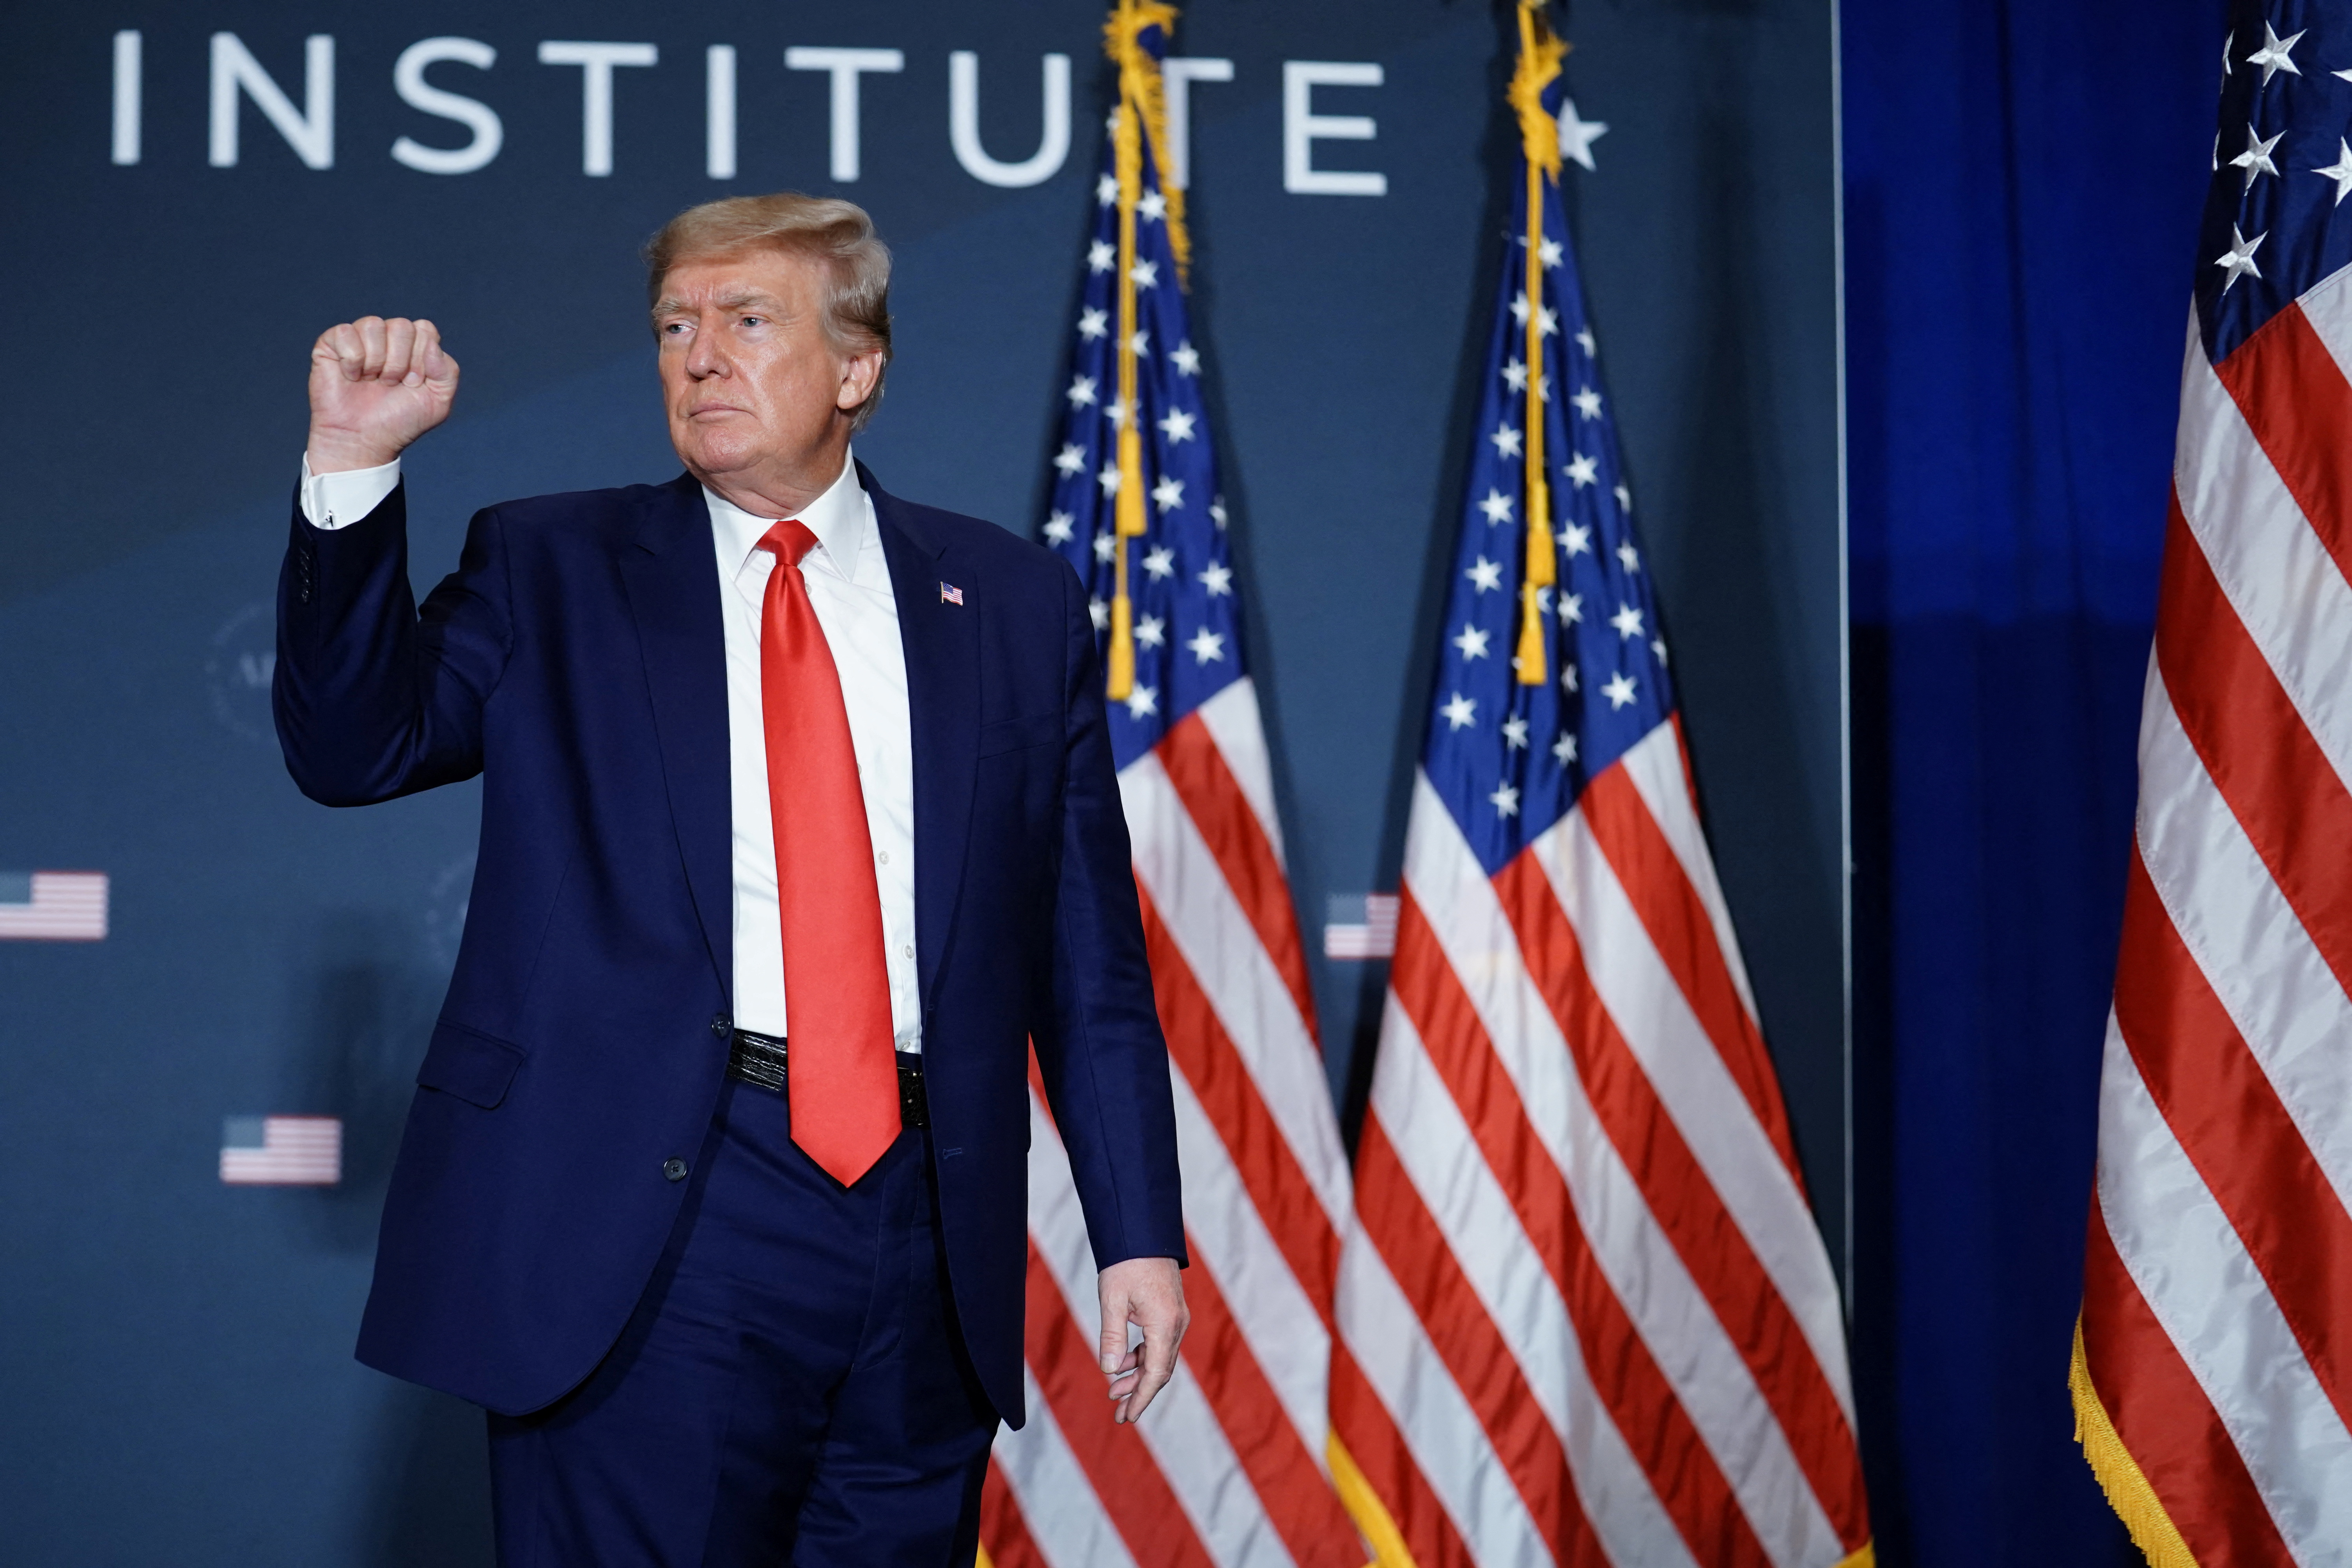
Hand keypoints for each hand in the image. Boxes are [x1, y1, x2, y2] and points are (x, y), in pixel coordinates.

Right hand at [306, 315, 459, 473]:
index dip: (421, 358)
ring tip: (371, 382)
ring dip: (376, 361)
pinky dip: (351, 360)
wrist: (364, 440)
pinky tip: (351, 377)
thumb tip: (431, 343)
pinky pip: (345, 332)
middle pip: (402, 325)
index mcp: (414, 346)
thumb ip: (448, 371)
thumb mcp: (438, 402)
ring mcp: (360, 338)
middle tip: (391, 384)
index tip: (413, 383)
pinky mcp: (331, 343)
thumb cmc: (399, 421)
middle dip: (399, 362)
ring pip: (373, 325)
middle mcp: (387, 337)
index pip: (425, 329)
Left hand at [1097, 1256, 1186, 1423]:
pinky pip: (1160, 1343)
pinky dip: (1143, 1358)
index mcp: (1165, 1323)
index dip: (1142, 1397)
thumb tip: (1110, 1370)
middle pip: (1161, 1370)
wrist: (1144, 1231)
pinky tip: (1124, 1365)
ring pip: (1161, 1358)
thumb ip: (1112, 1337)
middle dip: (1140, 1393)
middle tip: (1119, 1415)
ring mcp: (1177, 1318)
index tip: (1129, 1417)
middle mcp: (1177, 1324)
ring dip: (1139, 1376)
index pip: (1156, 1372)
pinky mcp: (1171, 1311)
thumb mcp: (1112, 1300)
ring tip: (1114, 1392)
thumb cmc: (1126, 1262)